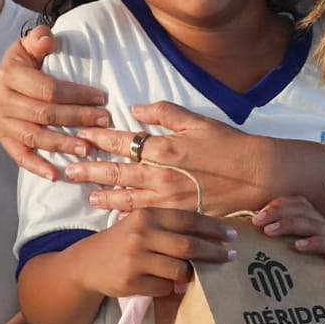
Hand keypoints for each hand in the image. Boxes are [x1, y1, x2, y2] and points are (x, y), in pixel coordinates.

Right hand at [0, 25, 110, 176]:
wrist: (3, 77)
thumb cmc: (26, 60)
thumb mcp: (30, 44)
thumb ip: (40, 39)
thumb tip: (47, 41)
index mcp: (10, 74)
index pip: (48, 89)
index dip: (76, 95)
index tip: (102, 99)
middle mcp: (0, 99)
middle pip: (44, 114)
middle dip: (77, 118)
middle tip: (104, 122)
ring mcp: (0, 122)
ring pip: (35, 136)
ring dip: (63, 145)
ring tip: (88, 148)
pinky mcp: (2, 138)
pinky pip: (19, 156)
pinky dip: (37, 166)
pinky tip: (56, 175)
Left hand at [69, 103, 273, 215]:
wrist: (257, 176)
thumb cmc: (229, 145)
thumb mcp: (197, 121)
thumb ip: (165, 112)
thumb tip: (136, 107)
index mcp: (164, 147)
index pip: (122, 141)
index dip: (98, 137)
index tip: (81, 135)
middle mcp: (160, 174)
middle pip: (116, 171)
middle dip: (89, 169)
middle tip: (67, 169)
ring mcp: (167, 198)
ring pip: (126, 197)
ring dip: (103, 194)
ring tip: (86, 194)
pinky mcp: (177, 215)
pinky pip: (146, 216)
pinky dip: (128, 214)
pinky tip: (116, 215)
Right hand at [80, 207, 237, 298]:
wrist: (87, 263)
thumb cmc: (124, 241)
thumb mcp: (142, 225)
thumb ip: (170, 227)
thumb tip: (210, 235)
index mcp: (148, 215)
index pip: (188, 220)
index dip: (213, 228)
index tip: (231, 236)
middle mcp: (142, 234)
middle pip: (188, 245)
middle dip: (214, 252)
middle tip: (230, 256)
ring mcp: (135, 259)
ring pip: (179, 270)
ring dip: (192, 274)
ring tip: (195, 274)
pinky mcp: (131, 281)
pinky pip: (164, 287)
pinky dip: (171, 287)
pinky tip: (169, 284)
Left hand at [254, 196, 324, 302]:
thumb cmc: (322, 282)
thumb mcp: (299, 263)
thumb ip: (282, 251)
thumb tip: (253, 245)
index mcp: (316, 227)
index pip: (298, 204)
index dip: (278, 205)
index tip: (256, 217)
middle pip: (303, 209)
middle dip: (278, 212)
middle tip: (257, 222)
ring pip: (314, 223)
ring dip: (290, 224)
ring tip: (270, 231)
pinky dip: (313, 242)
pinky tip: (298, 247)